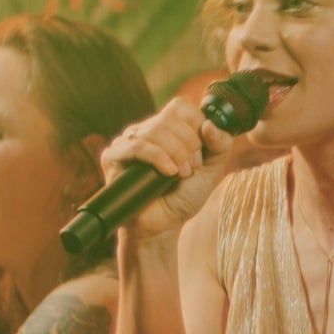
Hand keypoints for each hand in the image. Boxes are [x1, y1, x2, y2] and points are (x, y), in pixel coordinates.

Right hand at [98, 98, 232, 240]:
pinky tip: (168, 173)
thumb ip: (220, 145)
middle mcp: (145, 131)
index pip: (180, 106)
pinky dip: (158, 157)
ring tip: (180, 174)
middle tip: (191, 168)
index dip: (196, 125)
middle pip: (169, 117)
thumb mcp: (211, 170)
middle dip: (188, 143)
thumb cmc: (183, 197)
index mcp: (166, 129)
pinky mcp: (112, 157)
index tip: (200, 153)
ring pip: (154, 129)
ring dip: (175, 152)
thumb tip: (209, 124)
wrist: (162, 226)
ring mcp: (126, 142)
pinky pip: (137, 145)